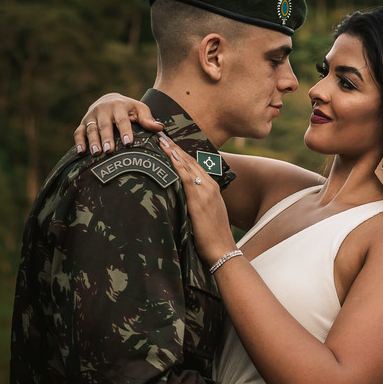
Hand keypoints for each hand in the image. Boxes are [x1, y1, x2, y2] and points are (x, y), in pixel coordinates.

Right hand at [74, 94, 162, 155]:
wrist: (109, 100)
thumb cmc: (129, 109)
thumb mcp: (139, 110)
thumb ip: (148, 119)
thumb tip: (160, 128)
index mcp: (118, 106)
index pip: (122, 119)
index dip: (125, 131)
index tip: (128, 143)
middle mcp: (103, 110)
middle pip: (104, 125)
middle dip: (107, 138)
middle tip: (109, 151)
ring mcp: (91, 116)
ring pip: (91, 129)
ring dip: (93, 141)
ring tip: (96, 153)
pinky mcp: (83, 123)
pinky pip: (78, 132)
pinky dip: (79, 141)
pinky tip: (81, 152)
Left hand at [158, 133, 237, 265]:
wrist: (223, 251)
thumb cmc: (212, 238)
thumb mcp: (204, 216)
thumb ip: (194, 204)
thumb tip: (177, 201)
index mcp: (211, 188)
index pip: (194, 165)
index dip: (180, 152)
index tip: (168, 142)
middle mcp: (209, 185)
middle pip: (189, 160)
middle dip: (174, 146)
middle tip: (160, 132)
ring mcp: (205, 190)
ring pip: (187, 164)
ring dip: (173, 149)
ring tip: (160, 137)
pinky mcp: (199, 198)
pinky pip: (186, 176)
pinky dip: (176, 163)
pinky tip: (168, 153)